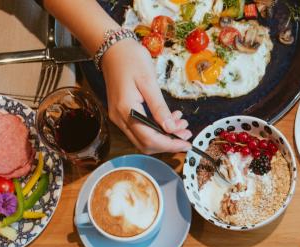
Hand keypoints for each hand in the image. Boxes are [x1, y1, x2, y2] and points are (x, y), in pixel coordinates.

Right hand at [100, 39, 191, 153]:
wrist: (113, 48)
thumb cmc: (130, 59)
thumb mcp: (149, 82)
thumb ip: (159, 107)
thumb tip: (171, 128)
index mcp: (125, 109)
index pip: (149, 138)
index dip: (170, 144)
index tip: (187, 143)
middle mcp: (119, 117)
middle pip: (145, 143)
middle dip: (168, 142)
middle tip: (186, 133)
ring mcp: (119, 117)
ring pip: (143, 138)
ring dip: (164, 136)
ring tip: (182, 124)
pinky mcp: (122, 113)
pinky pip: (140, 128)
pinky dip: (157, 128)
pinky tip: (170, 119)